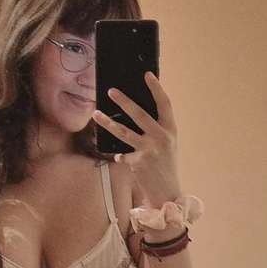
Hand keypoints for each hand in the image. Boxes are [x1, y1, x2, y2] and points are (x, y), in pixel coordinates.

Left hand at [92, 71, 182, 205]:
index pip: (165, 104)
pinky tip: (119, 158)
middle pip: (140, 113)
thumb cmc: (165, 166)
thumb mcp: (167, 145)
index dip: (156, 88)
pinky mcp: (138, 161)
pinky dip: (119, 156)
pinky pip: (122, 154)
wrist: (168, 192)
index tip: (147, 75)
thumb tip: (134, 114)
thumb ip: (156, 130)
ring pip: (123, 132)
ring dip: (107, 122)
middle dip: (124, 101)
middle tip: (110, 91)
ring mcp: (149, 149)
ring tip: (95, 114)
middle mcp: (161, 137)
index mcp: (171, 130)